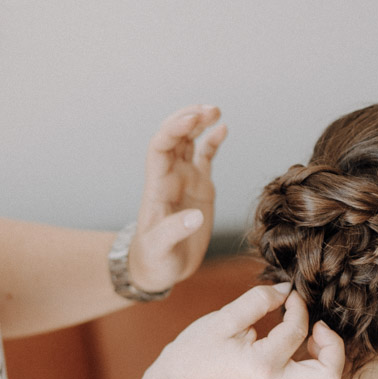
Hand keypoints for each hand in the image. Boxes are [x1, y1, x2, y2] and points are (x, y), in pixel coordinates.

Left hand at [127, 105, 225, 293]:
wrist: (158, 269)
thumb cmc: (154, 261)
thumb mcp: (160, 250)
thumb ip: (174, 232)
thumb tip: (195, 217)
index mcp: (158, 187)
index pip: (160, 147)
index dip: (174, 129)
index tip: (192, 119)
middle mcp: (170, 178)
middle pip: (173, 137)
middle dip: (187, 119)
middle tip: (209, 109)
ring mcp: (184, 180)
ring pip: (188, 142)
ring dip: (198, 123)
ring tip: (216, 110)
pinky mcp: (199, 187)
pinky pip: (204, 157)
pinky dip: (212, 141)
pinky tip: (223, 128)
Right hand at [153, 282, 344, 378]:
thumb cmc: (196, 350)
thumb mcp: (224, 318)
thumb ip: (259, 300)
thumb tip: (287, 289)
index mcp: (262, 365)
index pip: (298, 332)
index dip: (298, 306)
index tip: (289, 295)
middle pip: (330, 375)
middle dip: (332, 345)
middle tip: (316, 326)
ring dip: (328, 362)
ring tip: (311, 341)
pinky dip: (318, 374)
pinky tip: (302, 354)